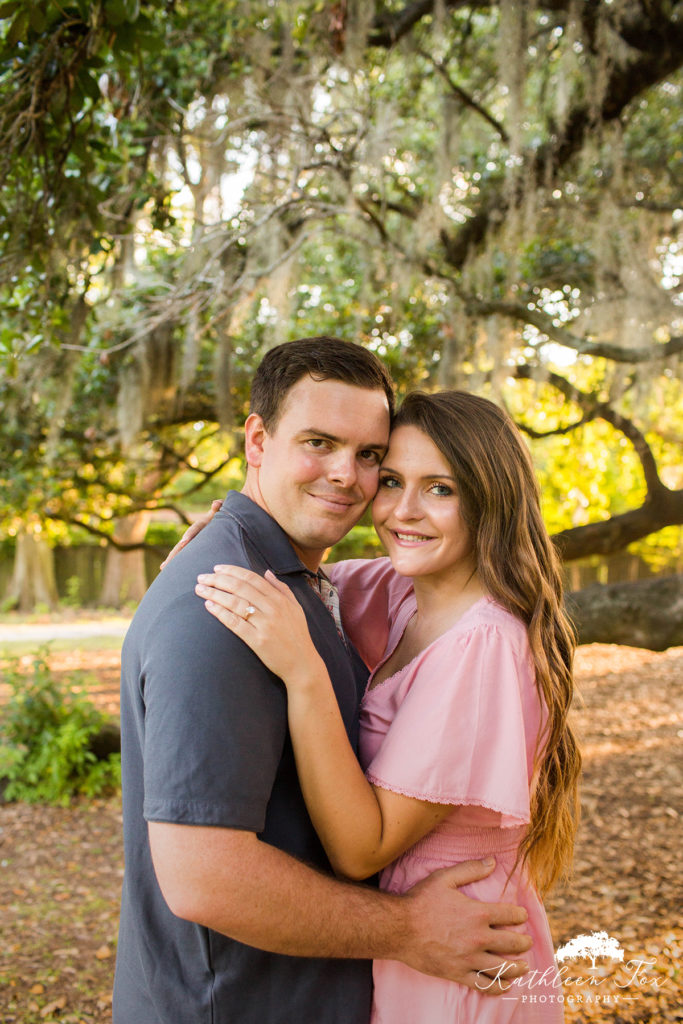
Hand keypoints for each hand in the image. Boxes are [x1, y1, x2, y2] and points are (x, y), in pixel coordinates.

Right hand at [160, 500, 221, 568]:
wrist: (225, 520)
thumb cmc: (225, 515)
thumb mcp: (225, 509)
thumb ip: (220, 506)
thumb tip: (216, 503)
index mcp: (202, 524)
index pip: (195, 529)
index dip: (189, 535)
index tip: (184, 542)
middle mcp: (194, 533)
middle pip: (182, 543)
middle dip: (175, 552)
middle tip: (167, 561)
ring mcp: (193, 541)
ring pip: (181, 550)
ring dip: (172, 559)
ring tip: (162, 568)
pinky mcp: (195, 548)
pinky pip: (185, 556)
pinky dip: (178, 563)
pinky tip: (168, 571)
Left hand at [195, 566, 323, 682]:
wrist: (302, 664)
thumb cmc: (298, 635)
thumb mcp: (296, 608)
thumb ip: (282, 588)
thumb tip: (267, 572)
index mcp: (280, 599)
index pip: (252, 578)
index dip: (233, 571)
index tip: (217, 568)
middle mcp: (272, 609)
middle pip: (240, 588)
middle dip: (218, 580)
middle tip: (201, 577)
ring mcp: (265, 624)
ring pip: (235, 603)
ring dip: (215, 594)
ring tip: (200, 589)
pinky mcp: (257, 640)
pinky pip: (235, 623)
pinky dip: (221, 613)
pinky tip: (209, 606)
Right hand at [399, 858, 530, 993]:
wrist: (399, 928)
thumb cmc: (421, 901)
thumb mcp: (445, 878)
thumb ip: (470, 869)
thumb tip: (493, 862)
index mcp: (478, 913)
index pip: (509, 915)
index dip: (520, 915)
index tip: (522, 916)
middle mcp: (478, 938)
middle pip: (511, 943)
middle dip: (523, 942)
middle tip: (528, 942)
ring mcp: (469, 958)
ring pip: (502, 967)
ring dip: (517, 967)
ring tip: (524, 966)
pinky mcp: (458, 973)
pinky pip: (484, 985)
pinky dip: (498, 987)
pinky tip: (506, 985)